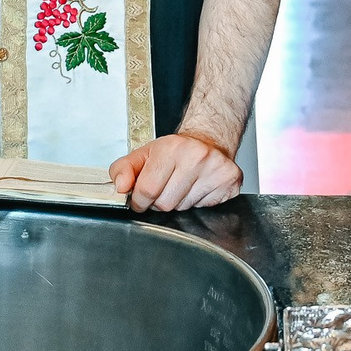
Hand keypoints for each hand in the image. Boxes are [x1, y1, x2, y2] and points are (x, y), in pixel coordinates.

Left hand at [112, 130, 242, 210]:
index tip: (142, 197)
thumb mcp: (144, 154)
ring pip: (184, 209)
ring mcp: (216, 170)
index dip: (139, 200)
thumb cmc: (175, 151)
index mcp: (172, 148)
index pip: (146, 191)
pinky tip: (198, 187)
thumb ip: (123, 169)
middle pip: (165, 204)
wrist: (208, 141)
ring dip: (179, 203)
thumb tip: (120, 187)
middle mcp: (197, 157)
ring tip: (183, 185)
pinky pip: (205, 209)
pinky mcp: (230, 182)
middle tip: (165, 187)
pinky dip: (198, 203)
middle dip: (160, 202)